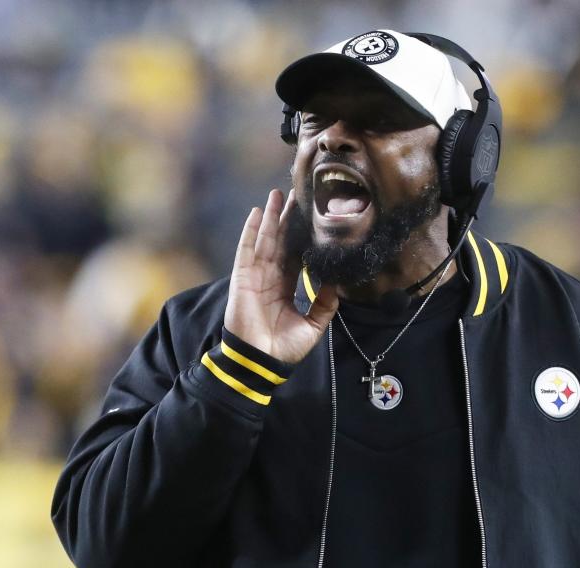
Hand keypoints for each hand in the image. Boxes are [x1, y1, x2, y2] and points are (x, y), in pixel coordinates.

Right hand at [224, 189, 337, 363]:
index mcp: (286, 287)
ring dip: (271, 216)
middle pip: (281, 241)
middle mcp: (270, 278)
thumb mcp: (314, 325)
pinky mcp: (242, 278)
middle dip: (288, 218)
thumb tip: (336, 281)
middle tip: (298, 193)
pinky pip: (246, 250)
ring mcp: (255, 276)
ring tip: (278, 194)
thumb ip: (325, 303)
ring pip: (265, 239)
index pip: (297, 255)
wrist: (261, 361)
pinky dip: (251, 231)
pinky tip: (257, 213)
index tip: (313, 216)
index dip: (304, 236)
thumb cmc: (284, 348)